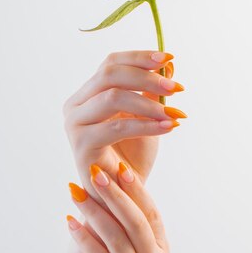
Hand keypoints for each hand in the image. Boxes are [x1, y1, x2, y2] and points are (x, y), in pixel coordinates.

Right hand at [62, 50, 186, 197]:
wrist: (122, 195)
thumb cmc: (132, 154)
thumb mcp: (147, 116)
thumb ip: (152, 91)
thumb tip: (169, 64)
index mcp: (87, 93)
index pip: (111, 63)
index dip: (140, 57)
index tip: (170, 58)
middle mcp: (75, 105)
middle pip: (110, 74)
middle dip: (147, 77)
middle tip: (176, 87)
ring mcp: (74, 124)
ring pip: (113, 98)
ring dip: (149, 103)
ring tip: (175, 111)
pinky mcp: (80, 146)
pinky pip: (117, 128)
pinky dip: (146, 125)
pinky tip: (169, 126)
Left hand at [67, 162, 180, 252]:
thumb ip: (145, 238)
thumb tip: (126, 208)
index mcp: (161, 249)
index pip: (150, 211)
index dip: (136, 189)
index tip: (121, 166)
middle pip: (133, 218)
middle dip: (115, 192)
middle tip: (97, 170)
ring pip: (114, 235)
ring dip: (94, 211)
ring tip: (76, 191)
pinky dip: (84, 239)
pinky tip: (70, 224)